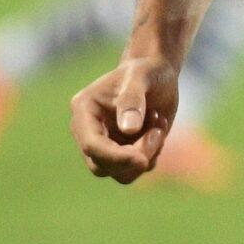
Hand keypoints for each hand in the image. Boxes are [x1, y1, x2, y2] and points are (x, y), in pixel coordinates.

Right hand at [69, 55, 179, 182]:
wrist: (158, 74)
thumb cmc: (147, 71)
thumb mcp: (141, 77)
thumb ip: (132, 100)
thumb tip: (128, 130)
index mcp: (84, 111)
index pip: (91, 145)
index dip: (114, 156)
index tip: (141, 158)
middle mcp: (89, 132)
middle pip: (101, 167)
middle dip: (132, 158)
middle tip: (157, 132)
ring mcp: (105, 144)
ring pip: (119, 173)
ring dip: (146, 155)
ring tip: (159, 126)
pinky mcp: (123, 152)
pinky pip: (136, 169)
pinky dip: (153, 154)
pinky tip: (158, 128)